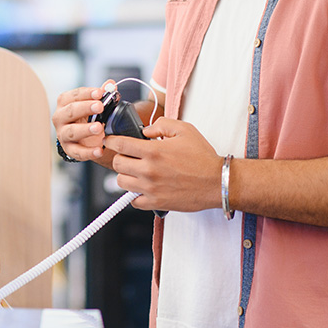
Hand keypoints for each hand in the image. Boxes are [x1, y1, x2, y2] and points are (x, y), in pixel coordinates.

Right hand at [51, 81, 117, 167]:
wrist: (82, 137)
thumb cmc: (86, 117)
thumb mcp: (93, 104)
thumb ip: (102, 94)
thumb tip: (111, 83)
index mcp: (65, 103)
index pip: (74, 95)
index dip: (87, 93)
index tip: (100, 92)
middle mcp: (60, 118)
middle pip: (70, 111)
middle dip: (85, 108)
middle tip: (100, 106)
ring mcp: (63, 134)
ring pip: (72, 131)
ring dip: (85, 129)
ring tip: (99, 127)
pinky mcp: (69, 150)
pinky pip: (78, 152)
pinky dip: (89, 152)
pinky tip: (99, 150)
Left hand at [105, 117, 222, 211]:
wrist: (217, 182)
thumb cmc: (202, 157)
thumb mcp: (184, 130)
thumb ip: (161, 124)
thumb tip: (145, 130)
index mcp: (153, 151)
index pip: (120, 144)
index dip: (111, 140)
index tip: (110, 140)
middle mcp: (148, 170)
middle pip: (117, 164)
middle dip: (121, 157)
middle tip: (129, 156)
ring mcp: (151, 188)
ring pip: (122, 182)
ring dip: (127, 175)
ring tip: (137, 171)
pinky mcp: (155, 203)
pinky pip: (133, 201)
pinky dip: (135, 194)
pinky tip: (143, 187)